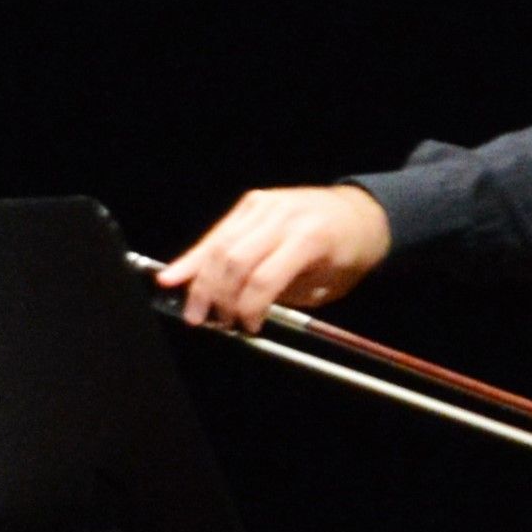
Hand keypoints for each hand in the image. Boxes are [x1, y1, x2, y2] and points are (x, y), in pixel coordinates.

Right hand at [156, 184, 391, 331]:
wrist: (360, 213)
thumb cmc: (348, 254)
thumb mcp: (327, 283)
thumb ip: (285, 294)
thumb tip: (242, 312)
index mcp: (310, 238)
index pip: (265, 277)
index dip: (249, 308)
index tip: (248, 329)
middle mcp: (283, 217)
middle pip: (234, 260)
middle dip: (219, 297)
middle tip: (215, 324)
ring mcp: (264, 204)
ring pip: (219, 245)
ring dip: (200, 282)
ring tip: (192, 311)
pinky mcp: (251, 202)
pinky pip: (218, 233)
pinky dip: (194, 257)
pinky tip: (172, 276)